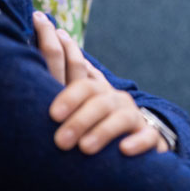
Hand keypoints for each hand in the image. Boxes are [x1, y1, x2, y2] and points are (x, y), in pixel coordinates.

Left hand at [32, 12, 169, 155]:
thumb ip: (64, 78)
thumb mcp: (77, 102)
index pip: (77, 67)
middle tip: (57, 133)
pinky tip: (123, 150)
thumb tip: (46, 40)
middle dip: (78, 112)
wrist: (133, 137)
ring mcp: (132, 116)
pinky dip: (137, 142)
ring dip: (102, 131)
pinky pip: (148, 136)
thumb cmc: (95, 122)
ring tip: (84, 148)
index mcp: (93, 88)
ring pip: (120, 117)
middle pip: (96, 95)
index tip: (41, 86)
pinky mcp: (148, 135)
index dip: (62, 66)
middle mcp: (113, 98)